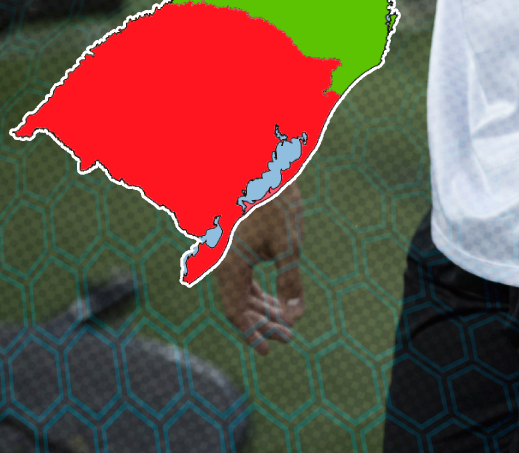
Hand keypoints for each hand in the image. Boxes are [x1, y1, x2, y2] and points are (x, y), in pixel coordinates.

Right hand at [215, 183, 304, 353]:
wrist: (266, 168)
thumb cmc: (276, 203)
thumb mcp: (289, 245)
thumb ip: (291, 281)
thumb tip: (295, 315)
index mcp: (229, 266)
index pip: (236, 312)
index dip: (252, 333)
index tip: (270, 350)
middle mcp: (223, 264)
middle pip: (240, 306)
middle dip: (264, 323)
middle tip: (289, 337)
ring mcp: (229, 257)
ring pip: (242, 294)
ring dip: (263, 310)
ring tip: (287, 324)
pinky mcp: (238, 250)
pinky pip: (245, 281)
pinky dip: (260, 294)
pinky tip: (278, 303)